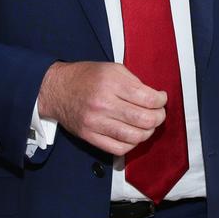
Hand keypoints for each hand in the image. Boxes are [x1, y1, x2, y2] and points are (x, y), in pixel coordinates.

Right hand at [38, 61, 166, 155]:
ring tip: (147, 125)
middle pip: (144, 119)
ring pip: (134, 137)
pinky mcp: (89, 136)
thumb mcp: (112, 69)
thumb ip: (135, 82)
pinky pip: (119, 149)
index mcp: (111, 83)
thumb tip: (155, 98)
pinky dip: (131, 144)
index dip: (161, 101)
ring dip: (147, 132)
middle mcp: (103, 103)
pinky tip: (133, 135)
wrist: (57, 89)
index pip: (148, 98)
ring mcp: (95, 122)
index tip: (161, 99)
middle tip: (158, 113)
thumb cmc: (87, 77)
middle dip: (159, 117)